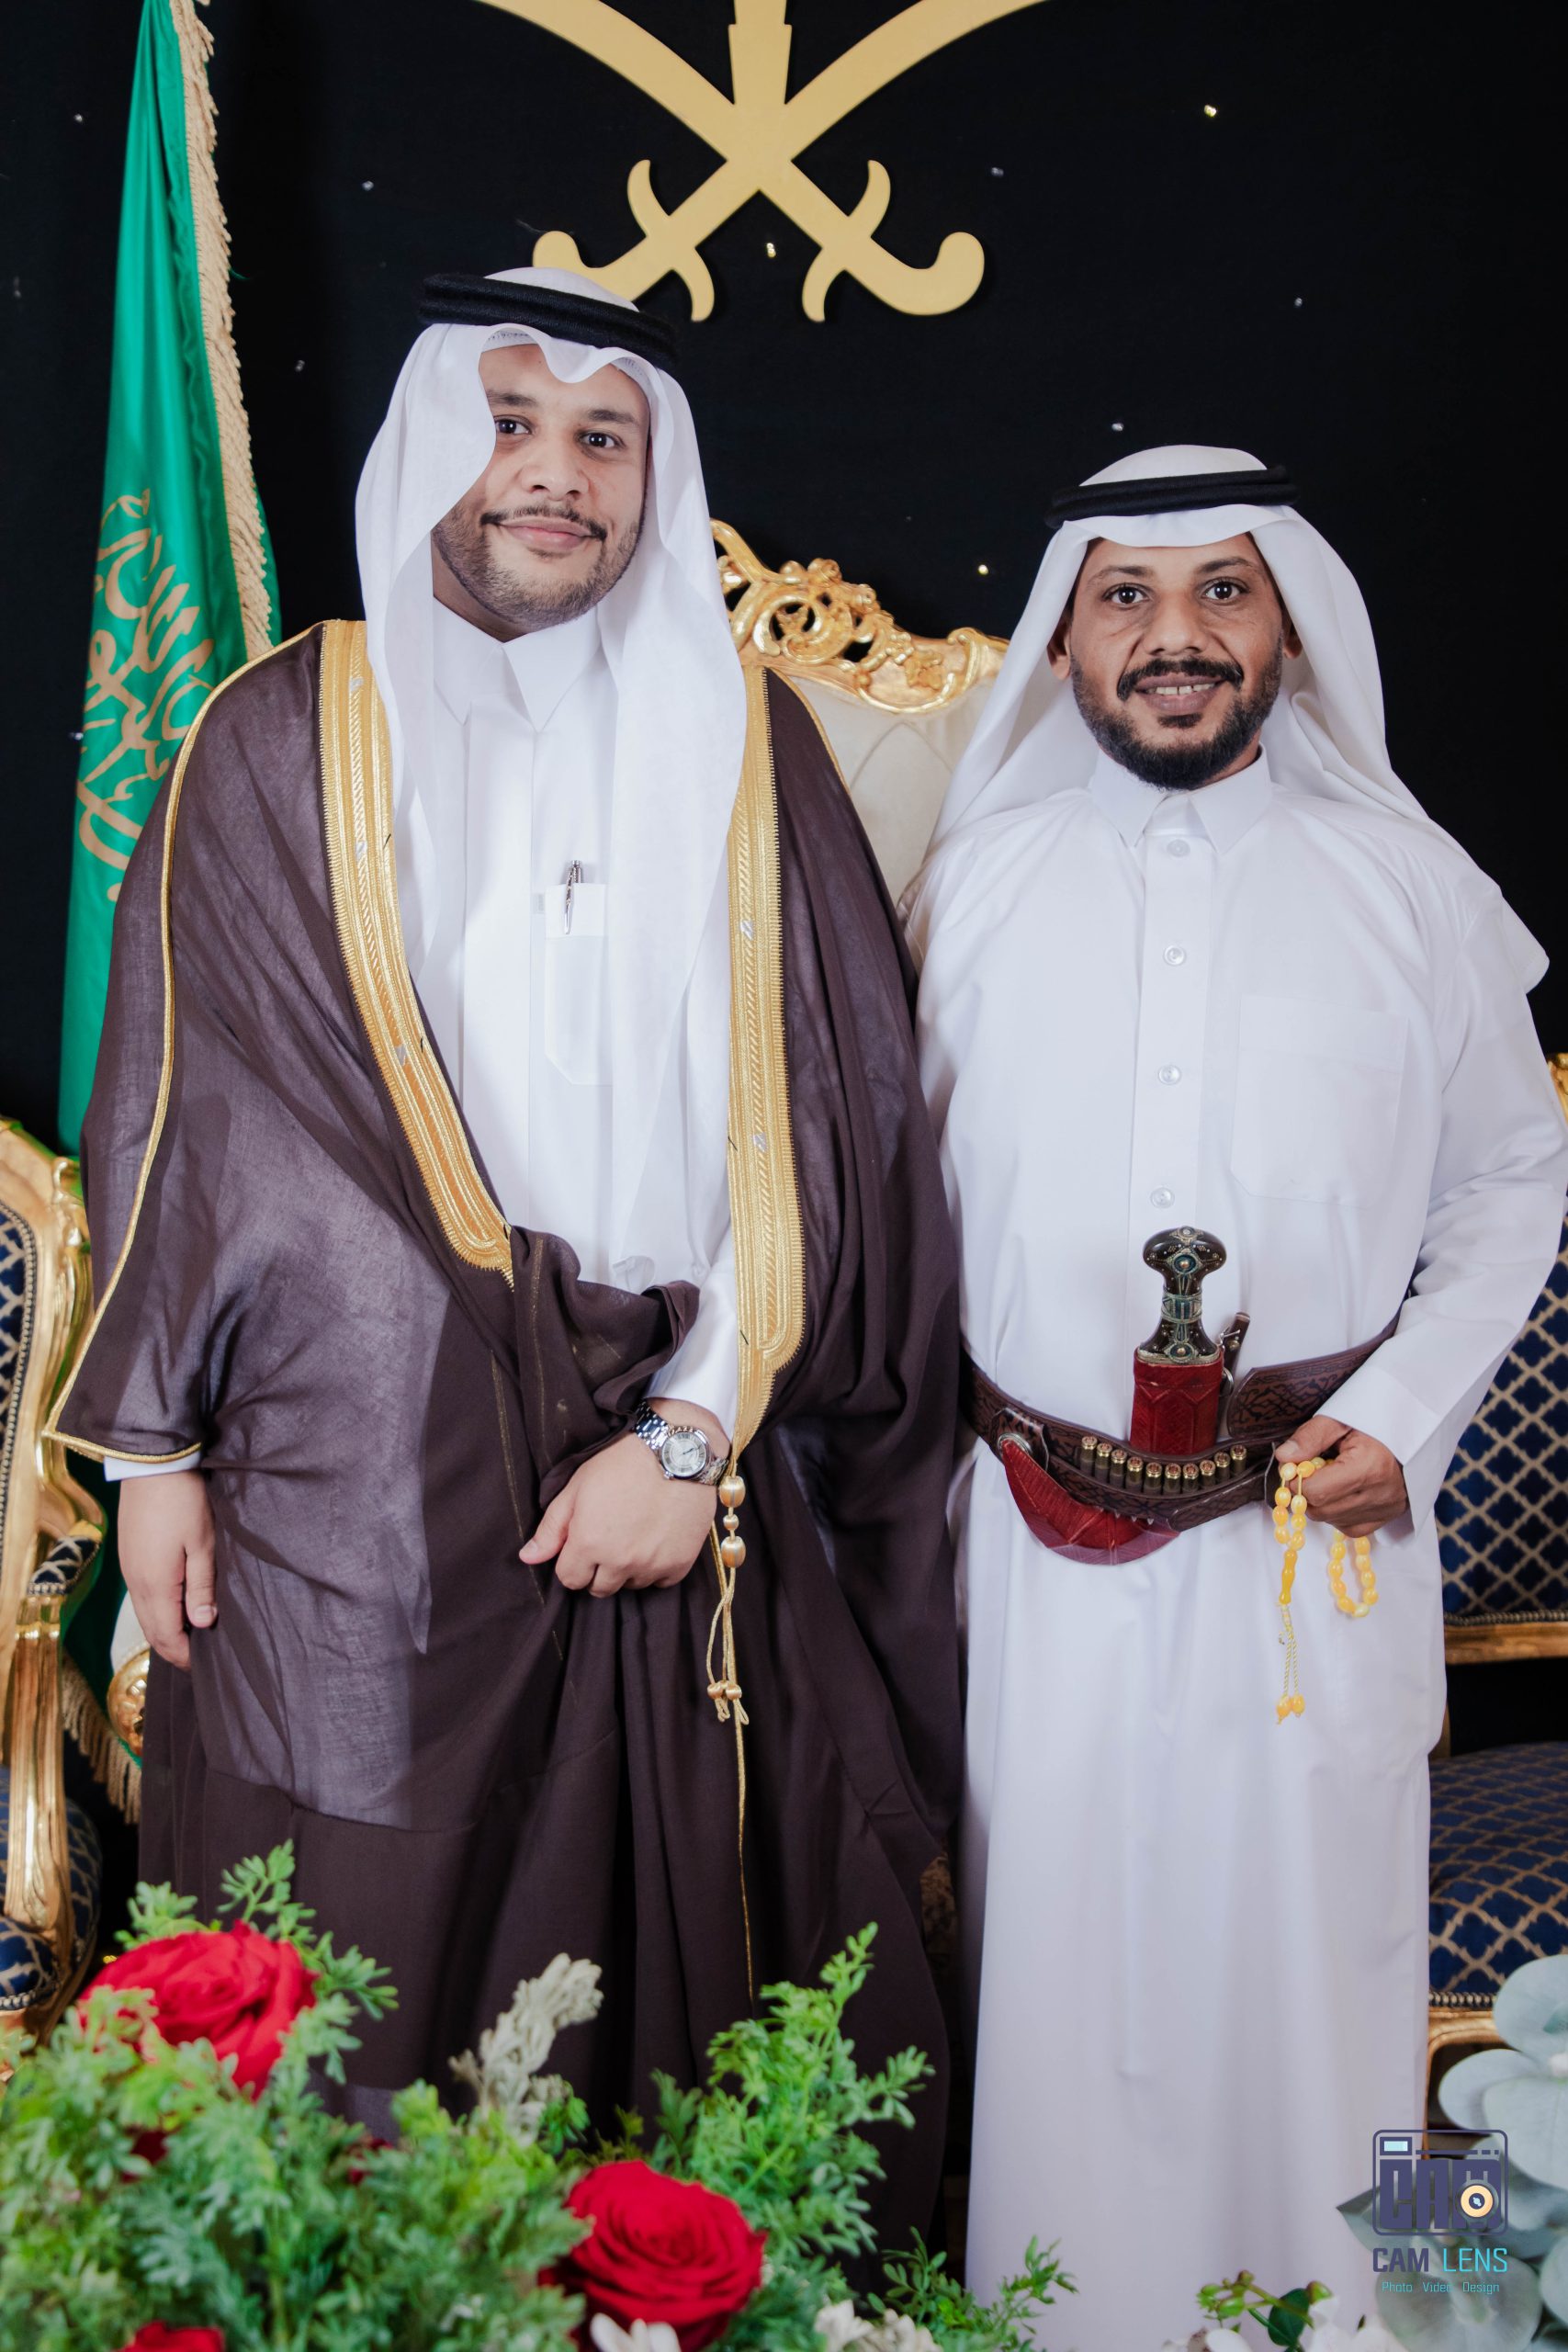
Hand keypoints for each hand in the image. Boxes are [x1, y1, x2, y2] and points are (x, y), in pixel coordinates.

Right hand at [116, 1469, 215, 1669]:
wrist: (151, 1466)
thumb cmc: (182, 1501)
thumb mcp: (201, 1545)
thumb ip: (201, 1587)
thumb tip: (203, 1625)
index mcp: (155, 1586)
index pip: (167, 1637)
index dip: (185, 1656)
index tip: (205, 1665)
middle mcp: (136, 1584)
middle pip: (153, 1631)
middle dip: (175, 1649)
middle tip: (199, 1659)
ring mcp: (129, 1571)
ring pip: (145, 1616)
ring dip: (166, 1631)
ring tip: (192, 1637)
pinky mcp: (130, 1558)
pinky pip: (142, 1598)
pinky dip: (158, 1612)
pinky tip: (177, 1607)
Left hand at [520, 1399, 726, 1598]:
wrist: (677, 1450)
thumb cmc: (622, 1463)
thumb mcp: (577, 1487)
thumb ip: (551, 1528)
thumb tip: (527, 1558)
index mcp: (589, 1544)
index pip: (570, 1579)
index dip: (573, 1561)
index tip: (584, 1542)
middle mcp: (620, 1562)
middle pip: (599, 1589)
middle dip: (598, 1569)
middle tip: (610, 1538)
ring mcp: (652, 1565)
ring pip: (630, 1585)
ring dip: (628, 1569)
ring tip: (635, 1535)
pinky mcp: (679, 1564)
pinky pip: (660, 1582)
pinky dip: (657, 1567)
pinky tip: (656, 1540)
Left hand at [1276, 1415, 1407, 1538]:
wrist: (1411, 1432)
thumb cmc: (1373, 1422)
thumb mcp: (1339, 1420)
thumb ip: (1309, 1438)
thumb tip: (1284, 1459)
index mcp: (1369, 1466)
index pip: (1315, 1492)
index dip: (1297, 1481)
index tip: (1296, 1466)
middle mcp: (1381, 1493)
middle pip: (1321, 1510)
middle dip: (1306, 1493)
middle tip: (1312, 1470)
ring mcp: (1386, 1509)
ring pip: (1332, 1520)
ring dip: (1322, 1503)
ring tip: (1332, 1477)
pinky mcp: (1388, 1517)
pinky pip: (1349, 1527)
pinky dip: (1337, 1513)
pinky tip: (1342, 1492)